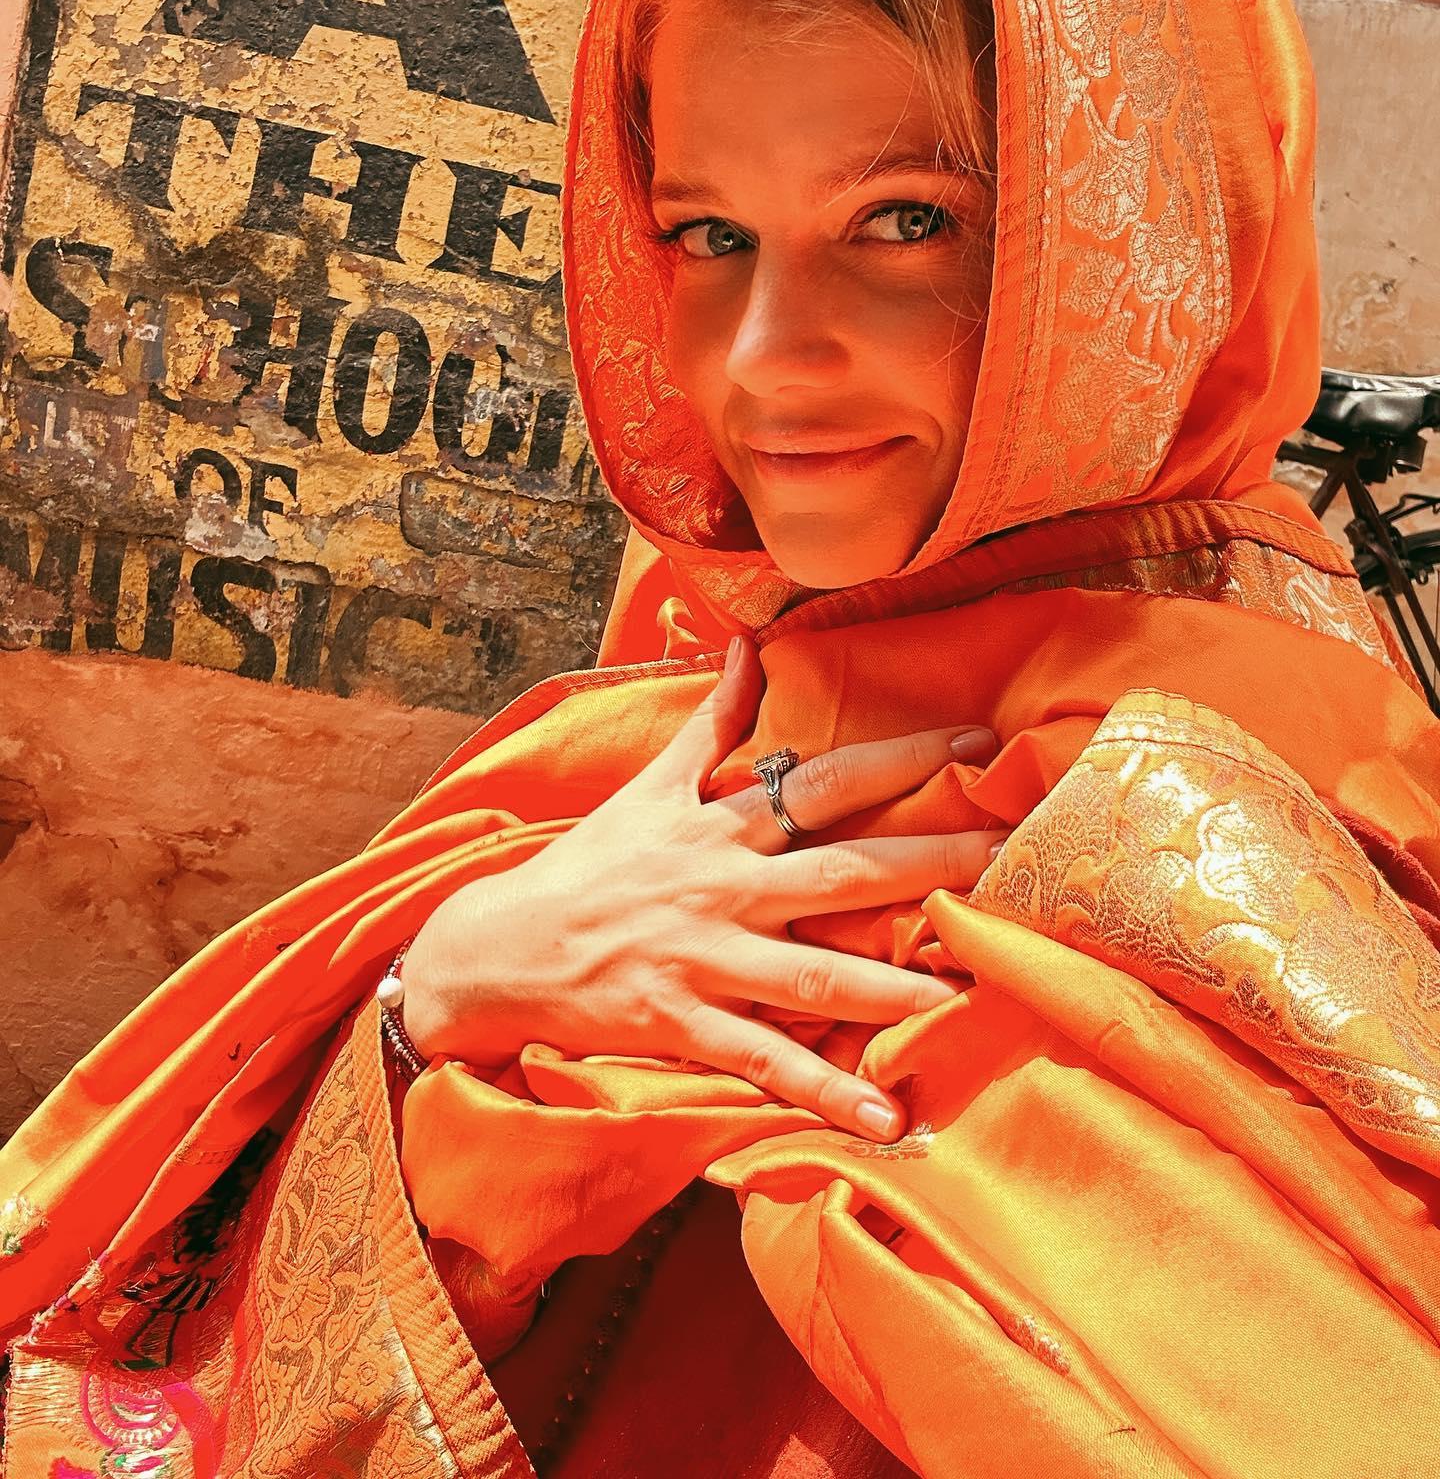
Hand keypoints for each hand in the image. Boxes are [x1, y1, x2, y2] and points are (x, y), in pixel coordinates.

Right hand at [402, 637, 997, 1140]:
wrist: (499, 948)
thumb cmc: (587, 864)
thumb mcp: (647, 784)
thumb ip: (709, 719)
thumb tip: (747, 642)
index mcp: (720, 827)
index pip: (823, 782)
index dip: (901, 760)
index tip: (974, 744)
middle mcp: (725, 888)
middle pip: (845, 873)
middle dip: (932, 863)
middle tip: (1012, 859)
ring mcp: (707, 960)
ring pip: (818, 975)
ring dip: (897, 985)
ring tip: (969, 990)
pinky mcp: (686, 1025)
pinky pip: (768, 1063)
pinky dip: (828, 1093)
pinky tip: (888, 1120)